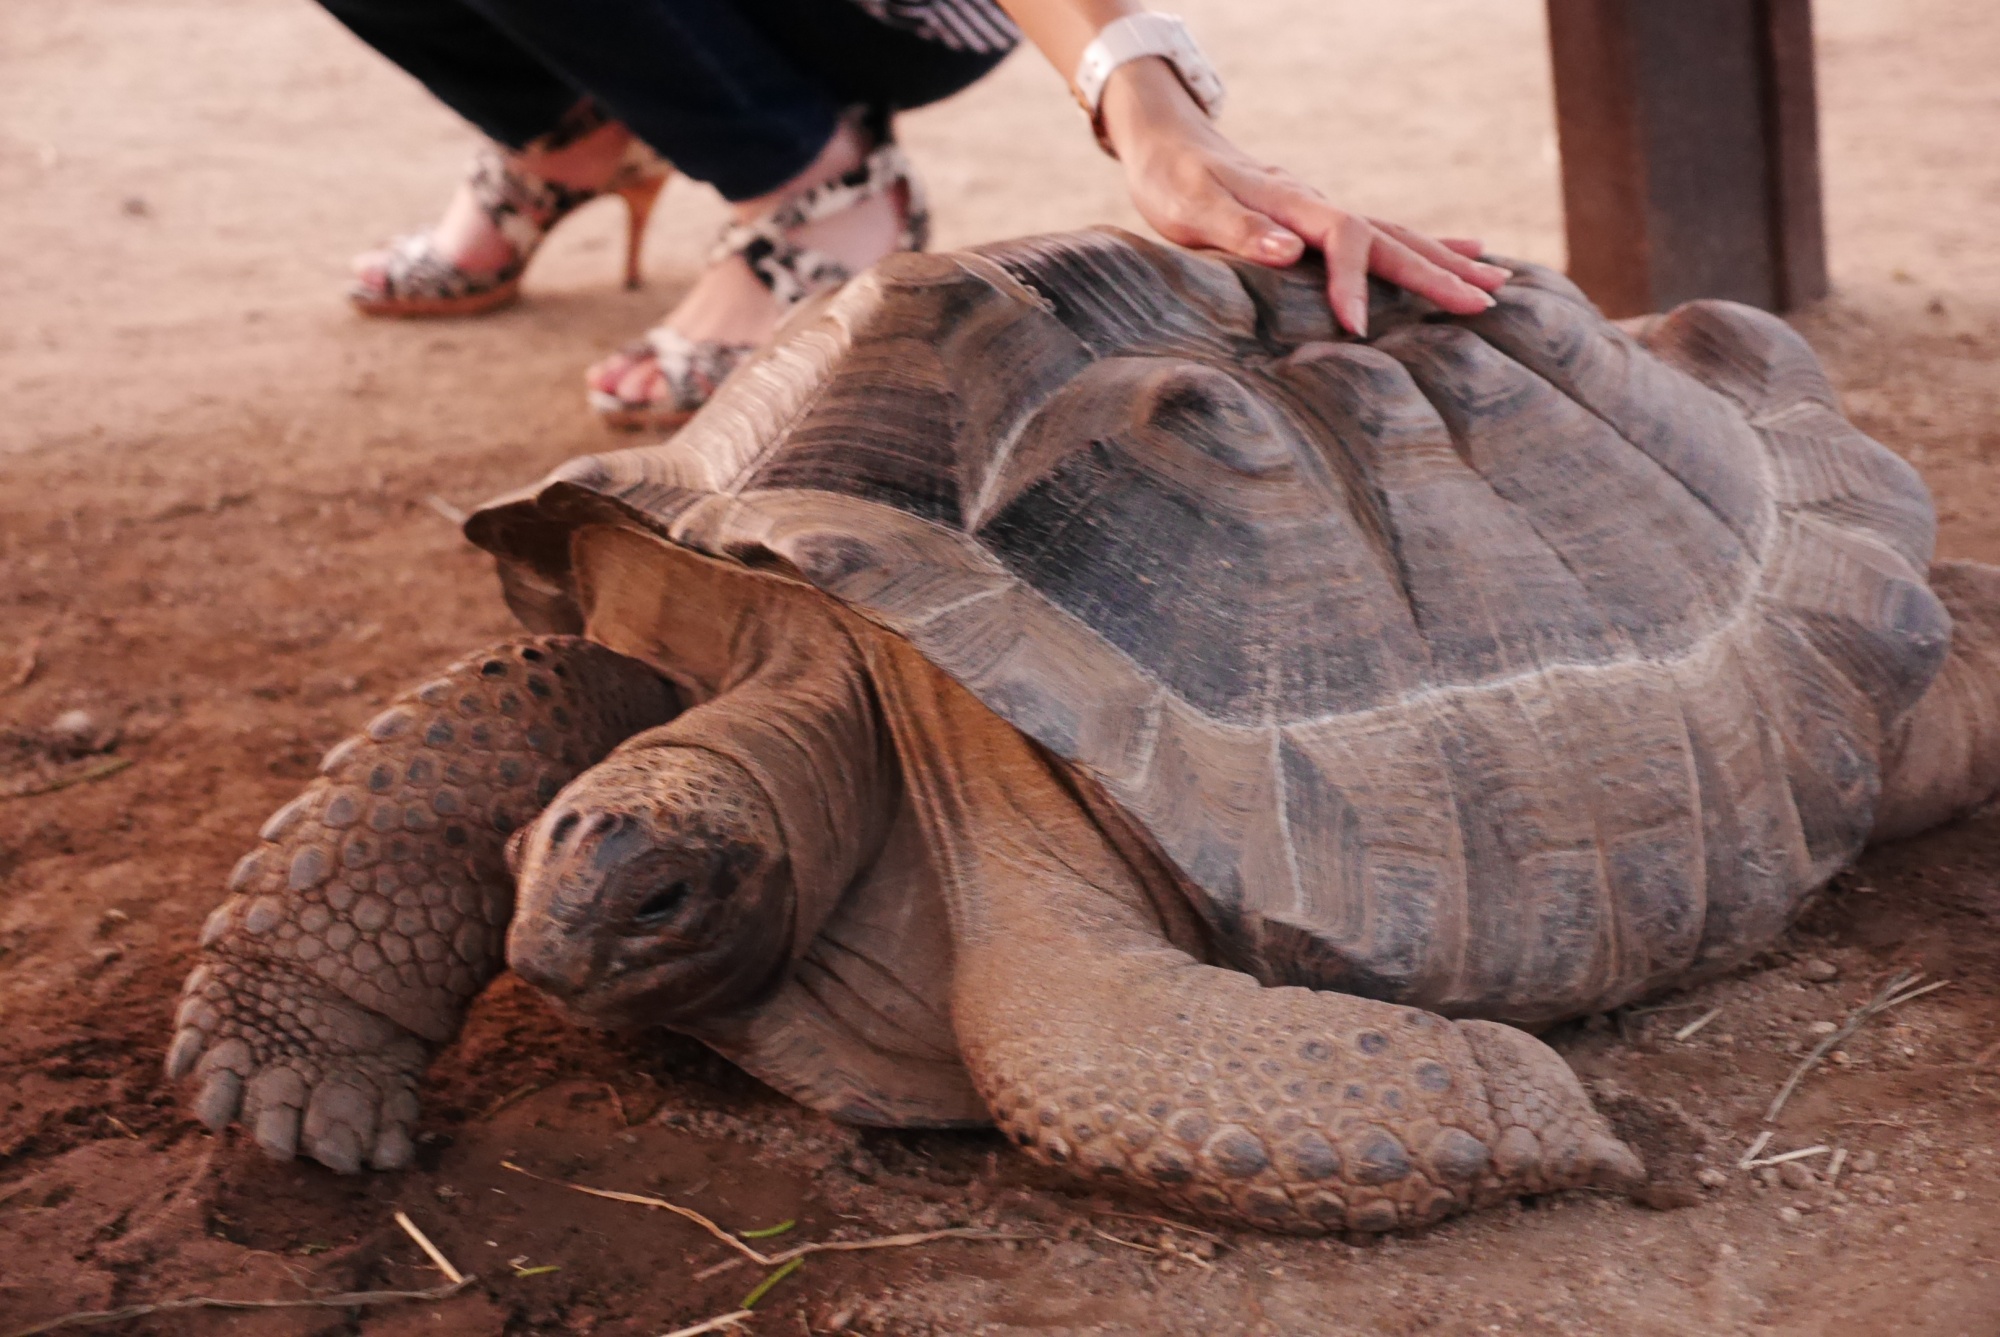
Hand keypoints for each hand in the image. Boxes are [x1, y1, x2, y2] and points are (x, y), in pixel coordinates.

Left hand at [1100, 58, 1509, 336]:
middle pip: (1392, 238)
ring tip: (1500, 282)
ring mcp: (1328, 212)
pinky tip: (1468, 250)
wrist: (1171, 145)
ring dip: (1449, 260)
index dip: (1353, 283)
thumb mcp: (1191, 206)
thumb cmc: (1173, 181)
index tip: (1355, 329)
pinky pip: (1388, 237)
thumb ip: (1239, 229)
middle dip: (1438, 273)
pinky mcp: (1325, 222)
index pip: (1342, 239)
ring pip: (1401, 235)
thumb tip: (1288, 251)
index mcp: (1292, 204)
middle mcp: (1320, 205)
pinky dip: (1430, 246)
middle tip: (1485, 303)